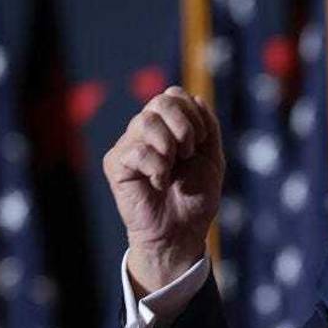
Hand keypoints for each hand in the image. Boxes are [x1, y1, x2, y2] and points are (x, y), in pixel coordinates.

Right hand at [103, 86, 223, 295]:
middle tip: (188, 153)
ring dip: (170, 145)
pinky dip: (157, 167)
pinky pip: (136, 150)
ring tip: (174, 169)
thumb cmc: (195, 198)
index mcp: (168, 127)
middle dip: (184, 126)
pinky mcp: (116, 164)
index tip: (202, 141)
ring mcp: (129, 146)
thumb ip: (209, 127)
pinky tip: (160, 183)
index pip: (174, 95)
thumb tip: (195, 98)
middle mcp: (145, 132)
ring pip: (145, 121)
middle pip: (160, 101)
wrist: (182, 233)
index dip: (193, 112)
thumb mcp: (211, 159)